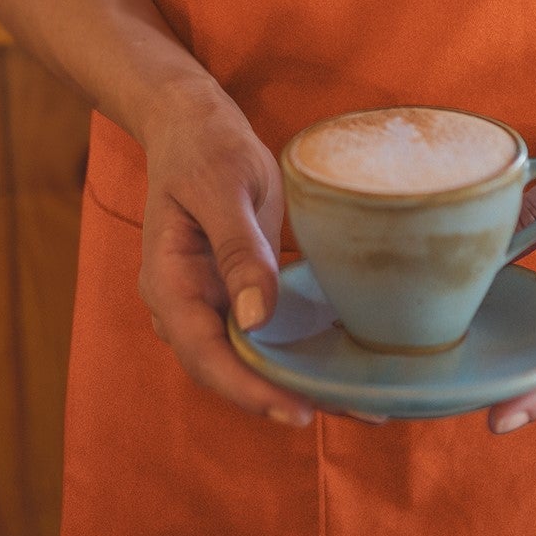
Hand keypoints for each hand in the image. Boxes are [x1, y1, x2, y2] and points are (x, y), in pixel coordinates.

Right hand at [136, 84, 384, 425]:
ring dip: (300, 381)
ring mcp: (211, 302)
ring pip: (250, 360)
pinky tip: (349, 363)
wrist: (194, 124)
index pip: (206, 354)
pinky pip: (267, 334)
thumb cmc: (206, 148)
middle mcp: (186, 306)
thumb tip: (257, 320)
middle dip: (285, 397)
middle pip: (230, 371)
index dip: (250, 390)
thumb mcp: (225, 188)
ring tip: (365, 402)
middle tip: (356, 411)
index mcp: (169, 284)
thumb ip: (238, 251)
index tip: (299, 410)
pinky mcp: (238, 294)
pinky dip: (303, 351)